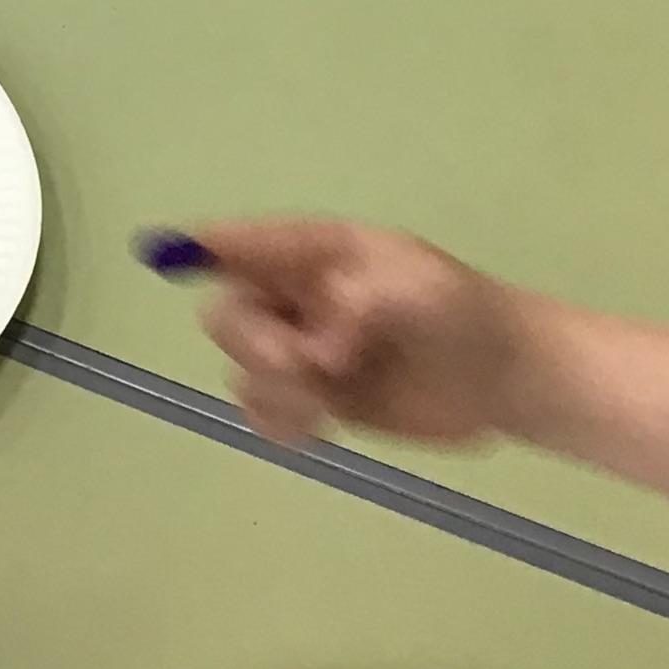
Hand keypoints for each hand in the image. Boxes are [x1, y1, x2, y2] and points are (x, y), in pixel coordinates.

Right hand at [160, 218, 534, 447]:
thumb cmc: (465, 314)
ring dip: (272, 385)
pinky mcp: (319, 398)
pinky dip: (277, 419)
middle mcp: (300, 297)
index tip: (164, 252)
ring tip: (326, 402)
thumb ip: (362, 301)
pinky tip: (316, 426)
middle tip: (306, 365)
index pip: (248, 242)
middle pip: (230, 312)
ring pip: (242, 366)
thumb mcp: (421, 289)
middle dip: (255, 342)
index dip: (205, 244)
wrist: (505, 378)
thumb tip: (317, 338)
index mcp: (321, 252)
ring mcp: (305, 349)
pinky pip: (265, 409)